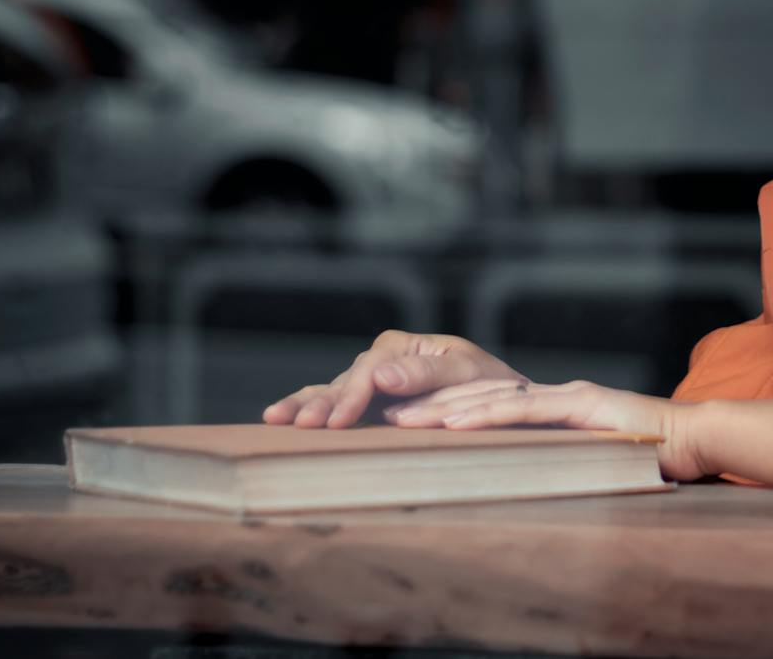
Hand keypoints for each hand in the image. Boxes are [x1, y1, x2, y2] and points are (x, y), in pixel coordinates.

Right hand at [262, 330, 527, 428]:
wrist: (500, 399)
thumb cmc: (489, 385)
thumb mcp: (466, 374)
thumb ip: (425, 374)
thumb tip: (380, 373)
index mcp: (401, 347)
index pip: (369, 371)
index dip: (352, 396)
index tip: (338, 422)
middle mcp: (379, 360)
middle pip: (342, 381)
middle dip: (317, 403)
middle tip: (297, 424)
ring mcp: (369, 383)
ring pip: (328, 392)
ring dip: (302, 406)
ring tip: (273, 420)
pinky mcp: (366, 404)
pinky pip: (331, 406)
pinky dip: (307, 410)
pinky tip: (280, 421)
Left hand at [384, 377, 712, 481]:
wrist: (694, 440)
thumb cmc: (649, 459)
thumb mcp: (591, 462)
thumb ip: (560, 464)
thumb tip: (527, 487)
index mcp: (555, 408)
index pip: (490, 406)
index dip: (447, 411)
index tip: (408, 423)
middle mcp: (555, 395)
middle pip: (481, 397)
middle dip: (432, 405)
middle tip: (387, 417)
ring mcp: (567, 397)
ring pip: (494, 399)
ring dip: (446, 409)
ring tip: (405, 419)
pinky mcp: (580, 408)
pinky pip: (524, 413)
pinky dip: (486, 416)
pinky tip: (455, 423)